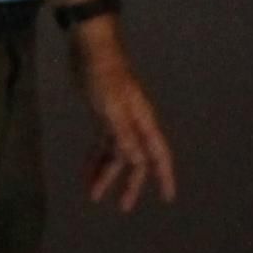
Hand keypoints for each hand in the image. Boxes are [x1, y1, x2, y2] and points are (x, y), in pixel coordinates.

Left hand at [68, 20, 177, 212]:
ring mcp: (118, 119)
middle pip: (137, 159)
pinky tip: (86, 172)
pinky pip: (102, 144)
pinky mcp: (102, 114)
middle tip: (122, 207)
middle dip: (131, 183)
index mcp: (142, 121)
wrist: (90, 45)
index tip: (167, 198)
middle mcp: (134, 123)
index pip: (157, 155)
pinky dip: (95, 158)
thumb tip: (136, 162)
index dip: (163, 176)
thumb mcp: (112, 108)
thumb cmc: (103, 74)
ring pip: (117, 154)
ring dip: (107, 174)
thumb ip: (124, 136)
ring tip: (94, 196)